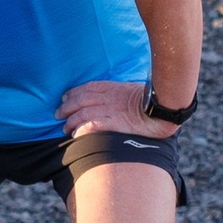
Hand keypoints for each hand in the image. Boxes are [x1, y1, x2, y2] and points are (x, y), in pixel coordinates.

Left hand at [57, 81, 177, 139]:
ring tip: (65, 129)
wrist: (164, 108)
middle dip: (66, 106)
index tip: (65, 97)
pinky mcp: (114, 122)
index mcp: (114, 88)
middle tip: (58, 114)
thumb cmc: (154, 101)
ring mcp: (111, 109)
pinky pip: (92, 125)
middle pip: (81, 99)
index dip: (74, 92)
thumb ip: (123, 95)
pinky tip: (76, 134)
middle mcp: (109, 97)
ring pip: (82, 112)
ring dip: (70, 120)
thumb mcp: (135, 92)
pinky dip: (81, 129)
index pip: (88, 87)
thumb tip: (117, 102)